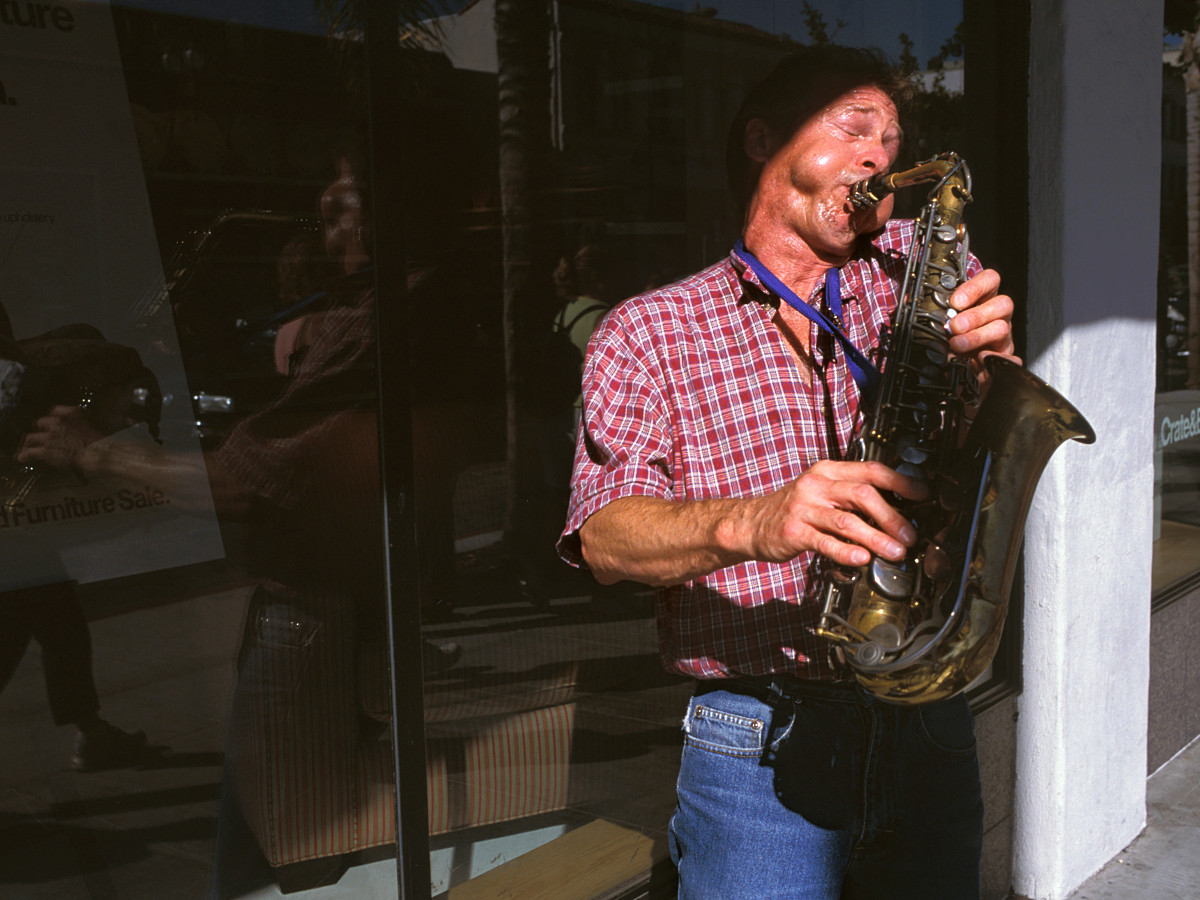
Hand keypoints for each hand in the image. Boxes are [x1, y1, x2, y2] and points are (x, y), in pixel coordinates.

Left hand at [16, 406, 102, 470]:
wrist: (100, 453)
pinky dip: (25, 455)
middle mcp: (57, 423)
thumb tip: (74, 432)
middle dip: (38, 432)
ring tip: (25, 451)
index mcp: (70, 415)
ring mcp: (50, 436)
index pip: (54, 411)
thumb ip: (80, 424)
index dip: (51, 419)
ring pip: (31, 438)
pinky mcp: (47, 450)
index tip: (48, 425)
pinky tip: (23, 458)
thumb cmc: (99, 444)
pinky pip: (30, 451)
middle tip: (35, 440)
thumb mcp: (92, 425)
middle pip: (39, 424)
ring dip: (27, 445)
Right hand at [743, 459, 926, 567]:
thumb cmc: (792, 510)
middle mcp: (816, 485)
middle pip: (863, 494)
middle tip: (910, 535)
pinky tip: (861, 559)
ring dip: (876, 537)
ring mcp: (804, 508)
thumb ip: (851, 498)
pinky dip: (846, 550)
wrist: (749, 523)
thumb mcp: (821, 493)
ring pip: (847, 520)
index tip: (922, 495)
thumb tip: (894, 513)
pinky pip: (825, 541)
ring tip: (895, 551)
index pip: (871, 470)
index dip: (900, 481)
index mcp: (828, 471)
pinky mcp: (794, 531)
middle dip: (892, 516)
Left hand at [946, 268, 1019, 368]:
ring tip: (956, 345)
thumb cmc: (955, 339)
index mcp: (985, 300)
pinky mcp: (1005, 358)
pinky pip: (1009, 358)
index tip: (955, 302)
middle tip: (954, 327)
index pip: (990, 280)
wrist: (963, 369)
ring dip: (976, 337)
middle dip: (975, 316)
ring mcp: (1004, 337)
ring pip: (1002, 329)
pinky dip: (993, 359)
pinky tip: (978, 362)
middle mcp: (998, 316)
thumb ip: (942, 313)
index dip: (975, 288)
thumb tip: (924, 307)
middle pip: (1002, 304)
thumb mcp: (946, 322)